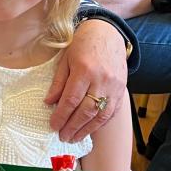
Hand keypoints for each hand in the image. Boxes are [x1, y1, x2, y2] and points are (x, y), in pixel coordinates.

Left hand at [45, 18, 126, 141]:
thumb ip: (58, 82)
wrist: (108, 33)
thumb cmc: (83, 44)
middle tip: (62, 137)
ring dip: (87, 130)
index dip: (61, 116)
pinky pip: (112, 112)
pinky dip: (100, 123)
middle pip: (86, 110)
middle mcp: (101, 80)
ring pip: (101, 115)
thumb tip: (49, 102)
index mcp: (84, 70)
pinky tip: (90, 129)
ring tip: (74, 137)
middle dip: (73, 127)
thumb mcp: (65, 59)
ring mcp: (114, 86)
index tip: (53, 125)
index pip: (71, 100)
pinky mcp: (122, 90)